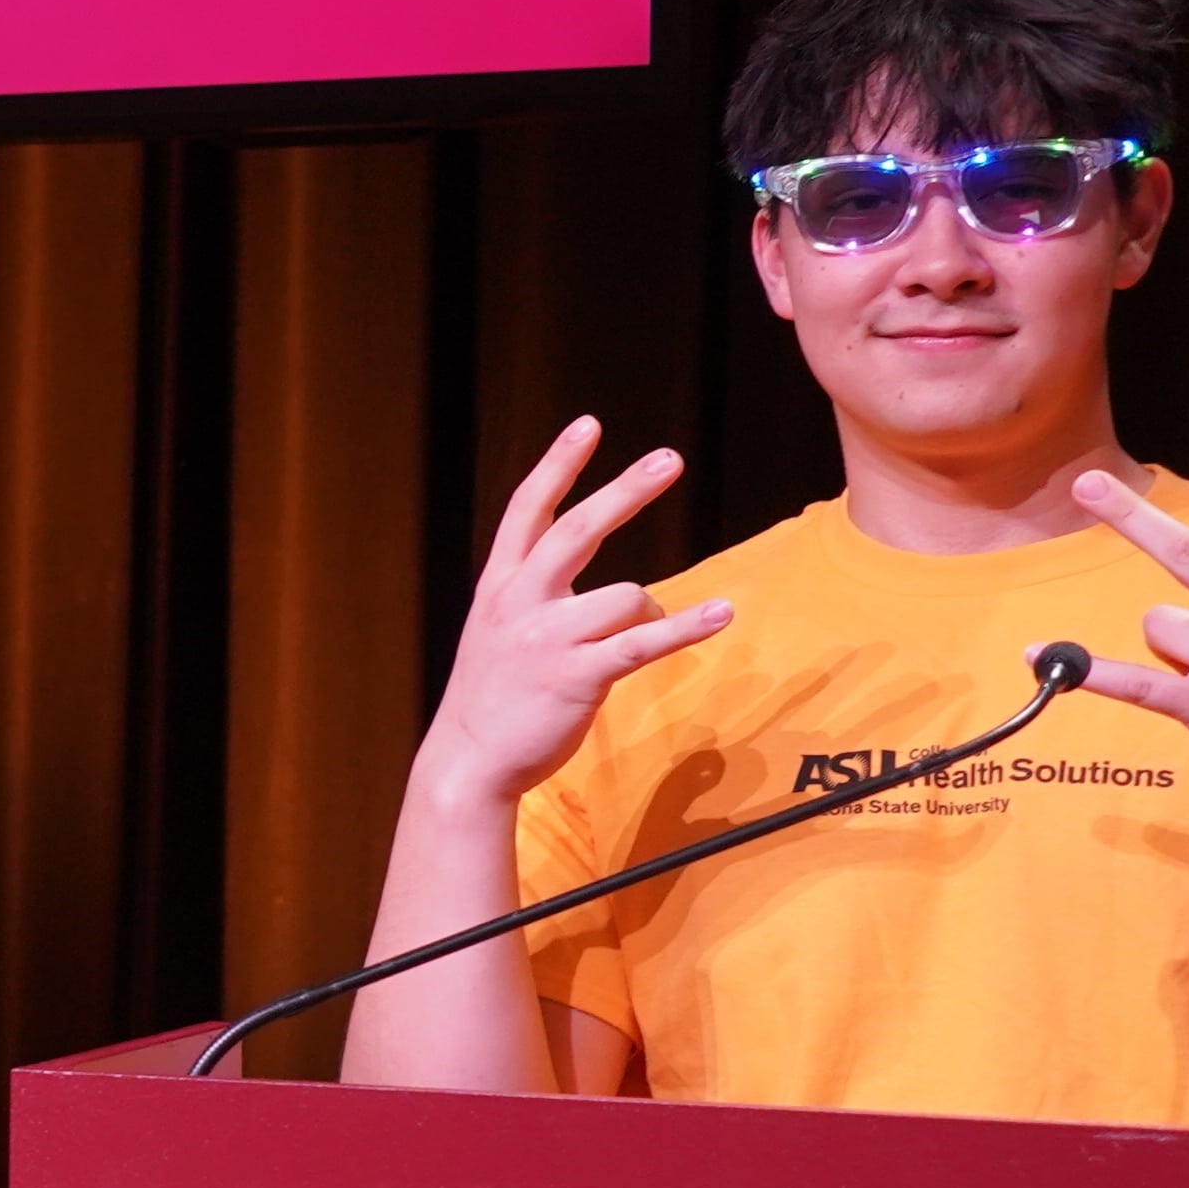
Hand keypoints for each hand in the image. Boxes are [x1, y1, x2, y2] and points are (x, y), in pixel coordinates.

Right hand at [415, 419, 728, 812]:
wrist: (467, 762)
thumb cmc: (493, 702)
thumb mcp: (498, 636)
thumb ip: (541, 604)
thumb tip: (628, 598)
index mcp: (500, 588)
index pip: (527, 511)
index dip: (557, 465)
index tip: (587, 426)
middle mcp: (521, 603)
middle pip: (578, 529)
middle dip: (626, 490)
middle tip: (670, 459)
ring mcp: (549, 638)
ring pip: (627, 596)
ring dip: (652, 613)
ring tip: (656, 635)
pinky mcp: (579, 674)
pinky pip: (644, 643)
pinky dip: (686, 628)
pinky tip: (721, 614)